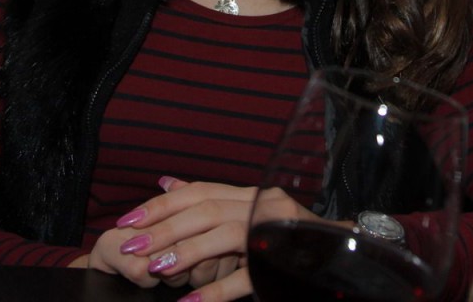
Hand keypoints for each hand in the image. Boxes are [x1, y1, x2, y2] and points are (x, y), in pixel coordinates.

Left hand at [112, 177, 316, 301]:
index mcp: (251, 194)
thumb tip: (164, 183)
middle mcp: (264, 204)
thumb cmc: (290, 239)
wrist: (345, 255)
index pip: (199, 191)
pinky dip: (216, 290)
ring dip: (186, 252)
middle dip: (163, 228)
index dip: (160, 205)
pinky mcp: (286, 261)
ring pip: (225, 234)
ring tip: (155, 268)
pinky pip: (248, 275)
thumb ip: (209, 201)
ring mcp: (277, 230)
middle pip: (206, 210)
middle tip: (130, 246)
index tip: (127, 221)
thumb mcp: (247, 215)